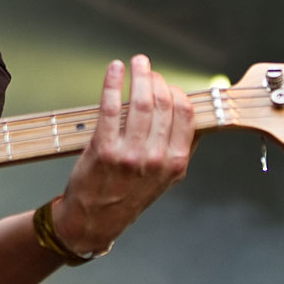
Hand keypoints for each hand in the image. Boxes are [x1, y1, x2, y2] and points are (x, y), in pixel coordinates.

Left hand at [51, 54, 193, 254]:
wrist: (95, 221)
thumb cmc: (128, 196)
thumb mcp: (164, 179)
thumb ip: (178, 149)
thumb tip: (188, 116)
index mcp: (175, 162)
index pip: (185, 114)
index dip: (175, 91)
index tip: (166, 83)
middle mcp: (155, 158)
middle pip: (164, 103)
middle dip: (156, 79)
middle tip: (147, 68)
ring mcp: (129, 153)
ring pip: (141, 102)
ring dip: (139, 75)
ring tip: (137, 62)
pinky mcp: (103, 148)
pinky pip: (110, 107)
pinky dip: (113, 83)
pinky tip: (115, 69)